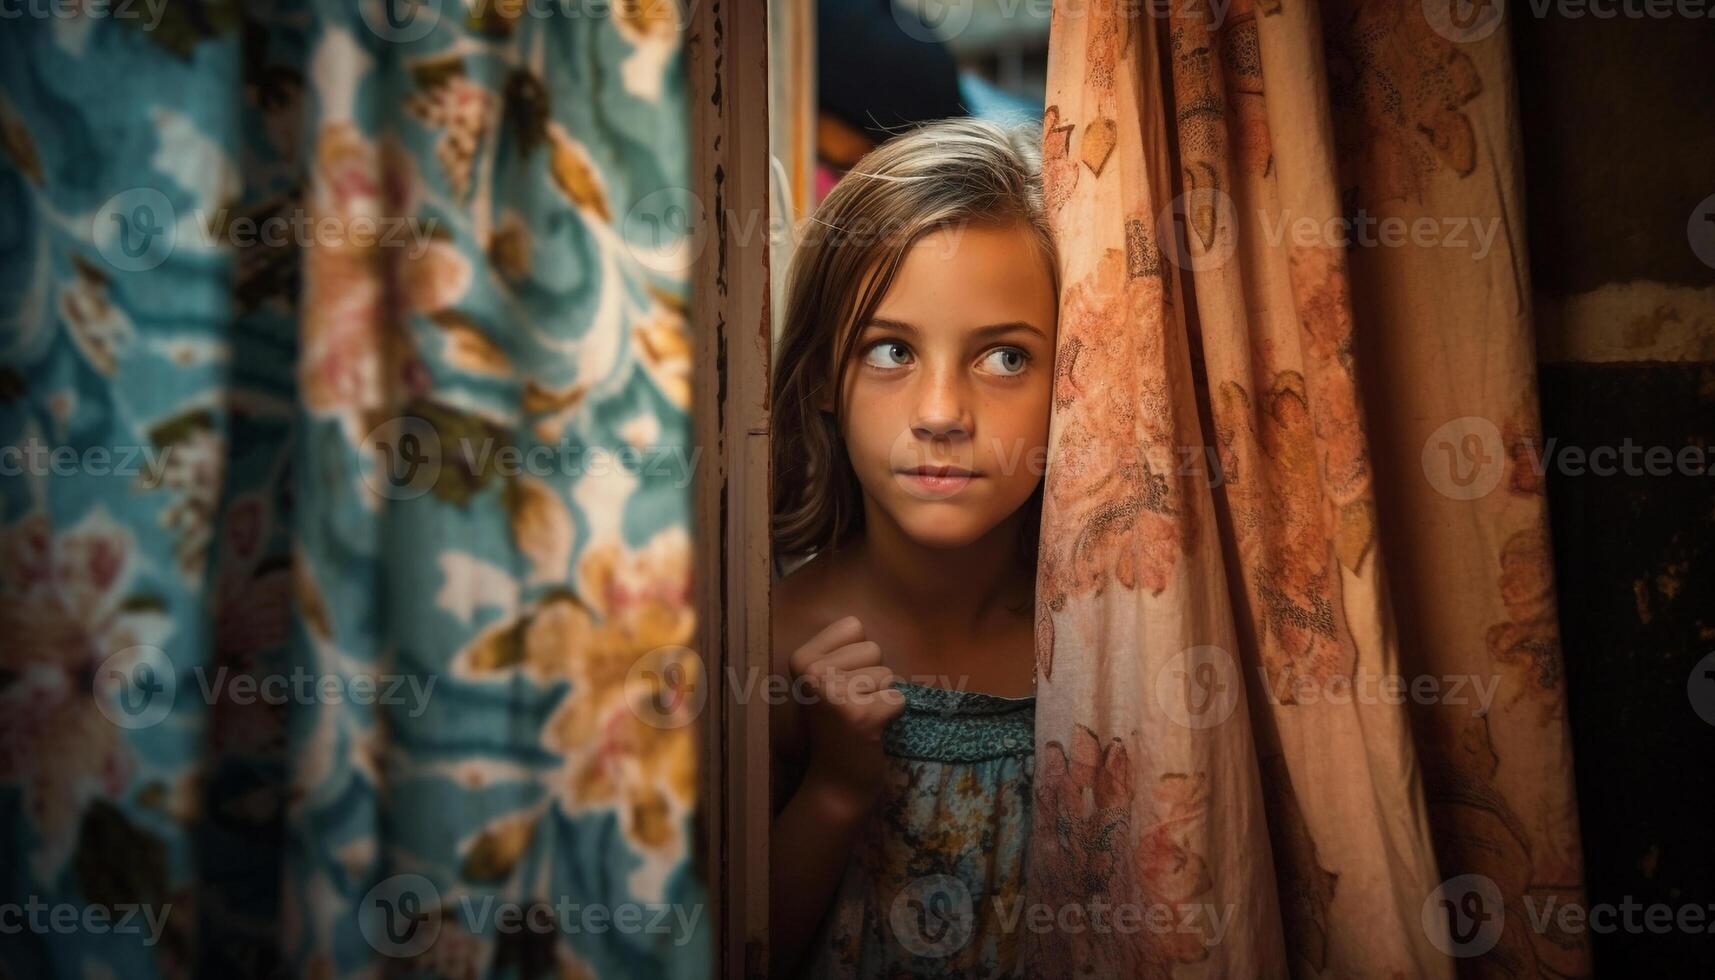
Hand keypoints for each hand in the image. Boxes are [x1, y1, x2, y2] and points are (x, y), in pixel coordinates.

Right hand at [788, 616, 905, 807]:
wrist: (835, 781)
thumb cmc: (836, 724)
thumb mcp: (826, 679)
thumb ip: (840, 649)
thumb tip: (865, 614)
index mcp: (801, 658)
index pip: (854, 626)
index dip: (857, 655)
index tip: (840, 683)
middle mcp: (812, 672)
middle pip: (873, 649)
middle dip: (871, 677)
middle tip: (850, 705)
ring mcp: (835, 694)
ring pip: (887, 673)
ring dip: (879, 697)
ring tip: (857, 718)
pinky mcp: (861, 716)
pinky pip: (898, 698)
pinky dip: (891, 715)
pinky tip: (870, 731)